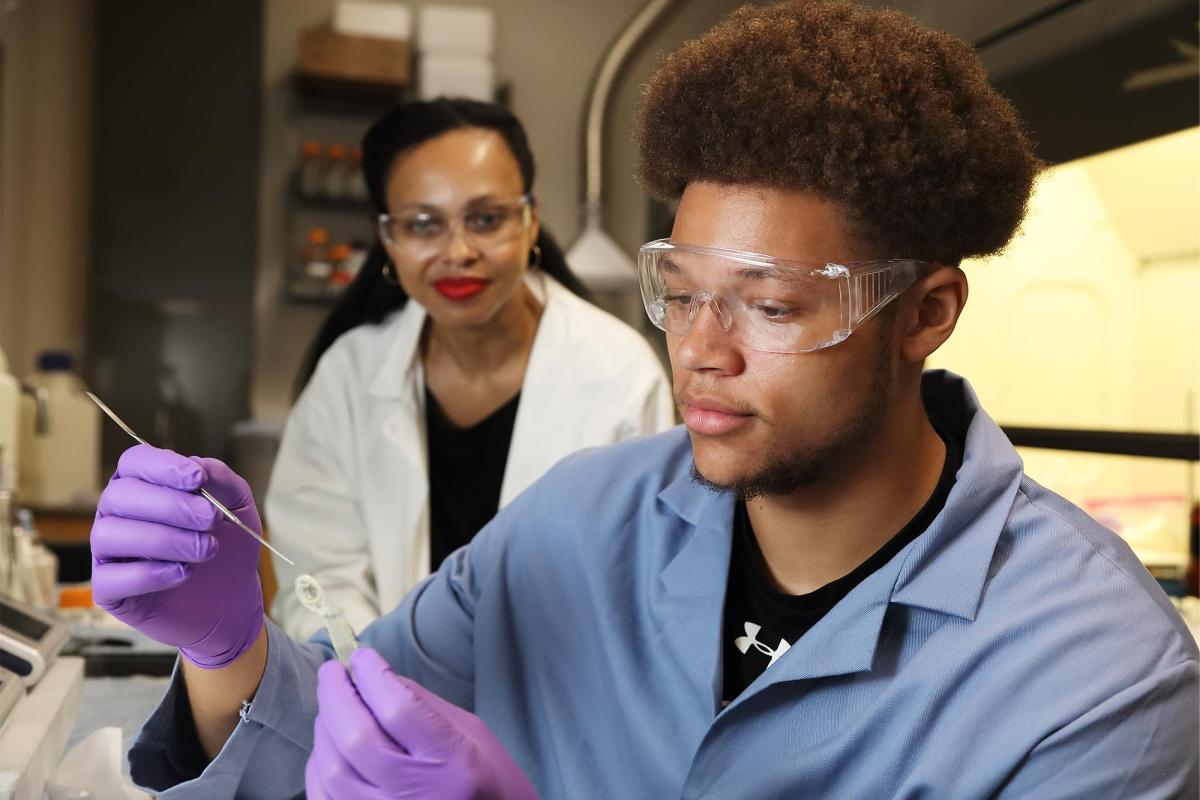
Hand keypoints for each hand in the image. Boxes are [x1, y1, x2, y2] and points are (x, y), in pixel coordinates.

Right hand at [90, 444, 263, 668]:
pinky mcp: (109, 590)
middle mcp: (119, 515)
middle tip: (209, 519)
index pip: (134, 462)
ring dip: (164, 539)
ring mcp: (109, 553)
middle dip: (170, 505)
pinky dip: (149, 573)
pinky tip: (182, 573)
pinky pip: (111, 577)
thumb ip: (224, 482)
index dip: (161, 467)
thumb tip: (199, 465)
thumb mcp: (239, 510)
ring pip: (111, 533)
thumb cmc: (229, 550)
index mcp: (145, 487)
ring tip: (205, 550)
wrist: (232, 602)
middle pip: (120, 495)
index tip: (197, 479)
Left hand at [306, 648, 538, 799]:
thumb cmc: (489, 780)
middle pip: (357, 739)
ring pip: (333, 770)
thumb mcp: (471, 733)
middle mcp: (416, 796)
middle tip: (332, 672)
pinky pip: (325, 797)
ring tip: (332, 707)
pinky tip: (329, 747)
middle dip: (336, 697)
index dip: (373, 676)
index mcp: (453, 765)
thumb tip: (375, 679)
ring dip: (325, 730)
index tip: (362, 656)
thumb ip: (422, 705)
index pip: (400, 710)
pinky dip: (319, 767)